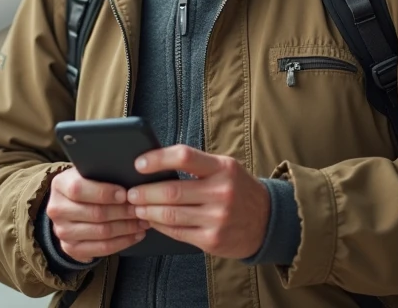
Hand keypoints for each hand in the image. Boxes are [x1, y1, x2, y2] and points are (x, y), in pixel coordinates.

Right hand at [45, 167, 149, 262]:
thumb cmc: (87, 184)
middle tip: (141, 209)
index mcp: (59, 185)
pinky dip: (123, 242)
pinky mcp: (71, 248)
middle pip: (94, 213)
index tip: (125, 194)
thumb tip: (130, 177)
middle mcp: (57, 210)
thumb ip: (102, 173)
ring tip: (143, 222)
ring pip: (101, 233)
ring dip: (126, 228)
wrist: (70, 205)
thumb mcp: (88, 172)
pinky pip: (101, 249)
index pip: (79, 190)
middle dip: (123, 212)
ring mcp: (62, 231)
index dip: (104, 192)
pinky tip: (135, 235)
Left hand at [126, 145, 268, 258]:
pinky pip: (177, 232)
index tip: (139, 164)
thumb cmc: (238, 189)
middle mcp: (221, 192)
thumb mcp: (225, 168)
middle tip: (129, 193)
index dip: (157, 159)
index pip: (184, 157)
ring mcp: (217, 218)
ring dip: (147, 211)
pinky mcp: (212, 240)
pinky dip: (159, 226)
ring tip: (136, 207)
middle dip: (144, 192)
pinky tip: (151, 221)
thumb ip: (197, 166)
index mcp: (222, 168)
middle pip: (171, 191)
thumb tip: (156, 166)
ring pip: (170, 214)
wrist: (268, 221)